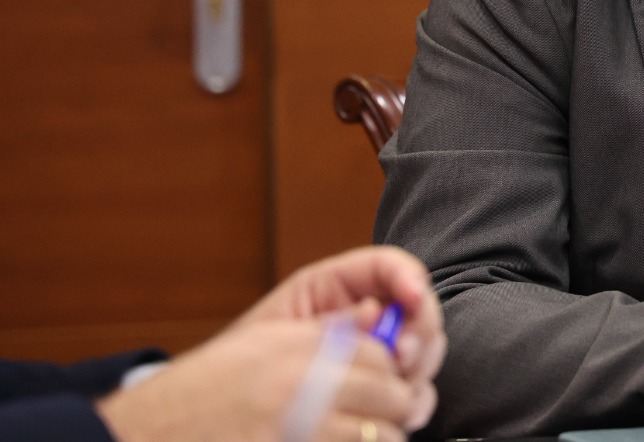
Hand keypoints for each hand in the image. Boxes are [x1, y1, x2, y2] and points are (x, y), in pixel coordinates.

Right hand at [97, 318, 411, 441]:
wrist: (144, 437)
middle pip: (389, 392)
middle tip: (389, 414)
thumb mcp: (258, 344)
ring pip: (381, 435)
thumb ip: (322, 332)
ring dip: (383, 437)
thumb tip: (376, 316)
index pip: (378, 351)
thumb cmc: (198, 394)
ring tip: (368, 437)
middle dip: (396, 404)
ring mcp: (299, 429)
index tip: (387, 379)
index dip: (389, 367)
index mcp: (294, 347)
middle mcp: (300, 386)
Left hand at [235, 245, 445, 428]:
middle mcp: (366, 313)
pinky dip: (416, 398)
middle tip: (403, 357)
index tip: (413, 297)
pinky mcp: (382, 386)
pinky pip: (417, 385)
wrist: (225, 411)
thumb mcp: (278, 333)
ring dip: (421, 367)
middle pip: (418, 306)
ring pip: (426, 346)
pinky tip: (403, 413)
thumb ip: (326, 321)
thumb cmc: (242, 365)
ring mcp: (379, 350)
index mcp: (337, 287)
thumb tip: (375, 313)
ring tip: (400, 392)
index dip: (408, 276)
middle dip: (419, 330)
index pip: (387, 266)